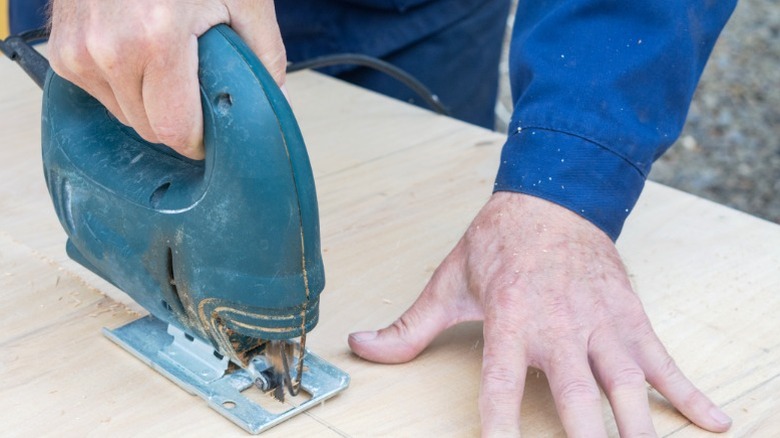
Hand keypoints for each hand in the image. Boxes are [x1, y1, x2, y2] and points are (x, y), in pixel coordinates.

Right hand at [48, 0, 285, 158]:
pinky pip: (99, 92)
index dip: (199, 139)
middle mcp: (109, 48)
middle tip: (198, 90)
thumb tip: (276, 99)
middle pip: (148, 127)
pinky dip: (123, 84)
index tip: (212, 132)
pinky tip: (142, 55)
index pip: (173, 129)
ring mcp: (78, 48)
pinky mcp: (63, 47)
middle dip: (178, 120)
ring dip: (149, 104)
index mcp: (157, 38)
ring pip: (122, 113)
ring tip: (170, 64)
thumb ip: (264, 55)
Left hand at [349, 192, 731, 435]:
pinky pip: (663, 361)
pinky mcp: (629, 318)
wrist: (551, 198)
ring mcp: (601, 323)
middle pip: (578, 396)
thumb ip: (409, 326)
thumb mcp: (448, 282)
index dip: (500, 426)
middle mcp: (559, 326)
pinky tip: (713, 422)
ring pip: (627, 385)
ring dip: (640, 427)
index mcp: (510, 319)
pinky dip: (690, 393)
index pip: (501, 385)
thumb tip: (361, 346)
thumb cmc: (498, 243)